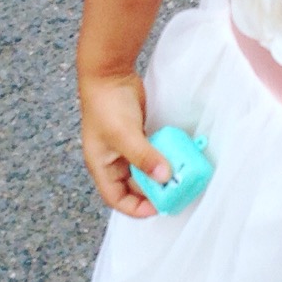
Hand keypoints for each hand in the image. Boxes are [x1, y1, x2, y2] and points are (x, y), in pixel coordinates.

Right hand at [78, 72, 171, 217]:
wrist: (109, 73)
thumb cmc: (106, 105)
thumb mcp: (124, 135)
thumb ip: (143, 158)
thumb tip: (164, 177)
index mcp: (102, 166)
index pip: (116, 198)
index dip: (135, 208)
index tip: (158, 208)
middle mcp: (113, 161)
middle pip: (133, 187)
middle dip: (152, 192)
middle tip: (175, 192)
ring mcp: (126, 149)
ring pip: (144, 172)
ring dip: (160, 175)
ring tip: (179, 178)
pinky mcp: (139, 137)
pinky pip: (152, 155)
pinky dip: (163, 158)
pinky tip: (177, 159)